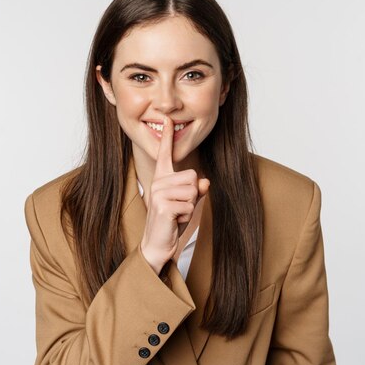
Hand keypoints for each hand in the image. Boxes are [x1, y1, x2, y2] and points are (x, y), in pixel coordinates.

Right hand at [140, 116, 209, 274]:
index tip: (167, 120)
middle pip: (193, 177)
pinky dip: (187, 216)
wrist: (158, 244)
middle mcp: (158, 181)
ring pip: (192, 191)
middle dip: (193, 195)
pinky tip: (174, 221)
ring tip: (176, 214)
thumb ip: (197, 191)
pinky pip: (189, 205)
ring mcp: (159, 192)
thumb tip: (206, 183)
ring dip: (190, 206)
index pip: (165, 154)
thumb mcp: (188, 203)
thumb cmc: (172, 221)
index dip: (167, 137)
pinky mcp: (163, 205)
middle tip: (179, 208)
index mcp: (162, 178)